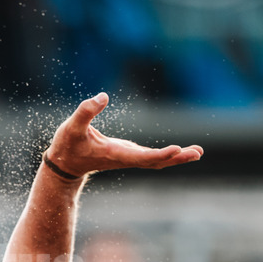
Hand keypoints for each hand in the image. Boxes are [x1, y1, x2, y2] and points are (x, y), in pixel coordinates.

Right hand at [44, 93, 202, 178]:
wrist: (64, 165)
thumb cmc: (67, 146)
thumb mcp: (71, 127)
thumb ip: (85, 112)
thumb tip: (103, 96)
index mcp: (114, 154)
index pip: (141, 156)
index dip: (160, 154)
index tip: (176, 149)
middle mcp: (125, 158)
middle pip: (156, 161)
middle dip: (176, 158)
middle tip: (197, 153)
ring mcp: (128, 157)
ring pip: (157, 161)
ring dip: (177, 158)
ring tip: (197, 152)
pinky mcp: (128, 154)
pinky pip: (152, 157)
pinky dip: (168, 155)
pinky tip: (179, 151)